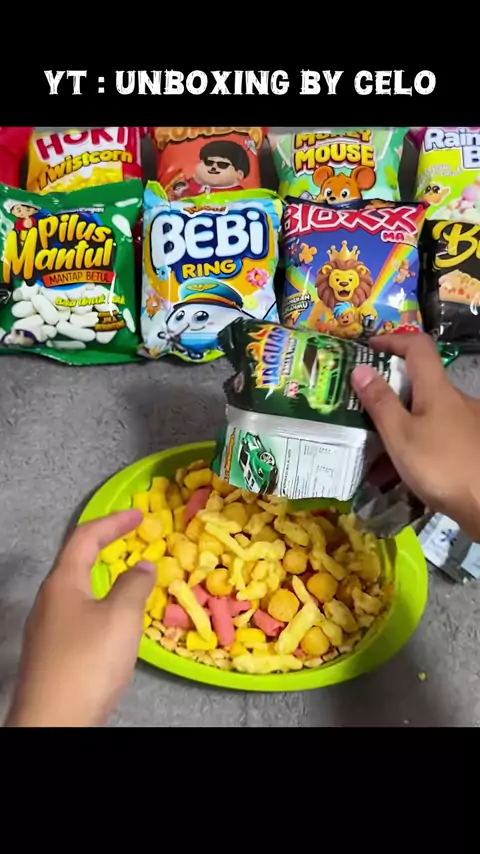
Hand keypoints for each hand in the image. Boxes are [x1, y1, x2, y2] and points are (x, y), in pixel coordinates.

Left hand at [5, 510, 154, 726]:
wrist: (54, 722)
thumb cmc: (88, 662)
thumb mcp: (121, 617)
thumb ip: (134, 586)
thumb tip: (144, 566)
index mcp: (62, 583)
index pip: (84, 537)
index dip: (112, 522)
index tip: (139, 515)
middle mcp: (49, 601)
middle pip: (76, 561)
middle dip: (106, 546)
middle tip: (134, 539)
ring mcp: (47, 629)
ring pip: (77, 590)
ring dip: (105, 577)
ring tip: (132, 579)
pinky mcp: (52, 654)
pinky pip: (78, 615)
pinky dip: (101, 604)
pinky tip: (115, 623)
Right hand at [351, 333, 479, 541]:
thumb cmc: (441, 466)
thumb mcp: (401, 436)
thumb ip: (380, 402)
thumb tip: (361, 368)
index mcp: (437, 389)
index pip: (418, 346)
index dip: (393, 340)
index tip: (368, 348)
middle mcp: (456, 400)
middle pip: (420, 383)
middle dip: (390, 394)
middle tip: (362, 411)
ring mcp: (467, 424)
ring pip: (426, 416)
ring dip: (400, 429)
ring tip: (374, 458)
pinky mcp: (471, 447)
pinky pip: (437, 438)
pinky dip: (416, 448)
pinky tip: (399, 478)